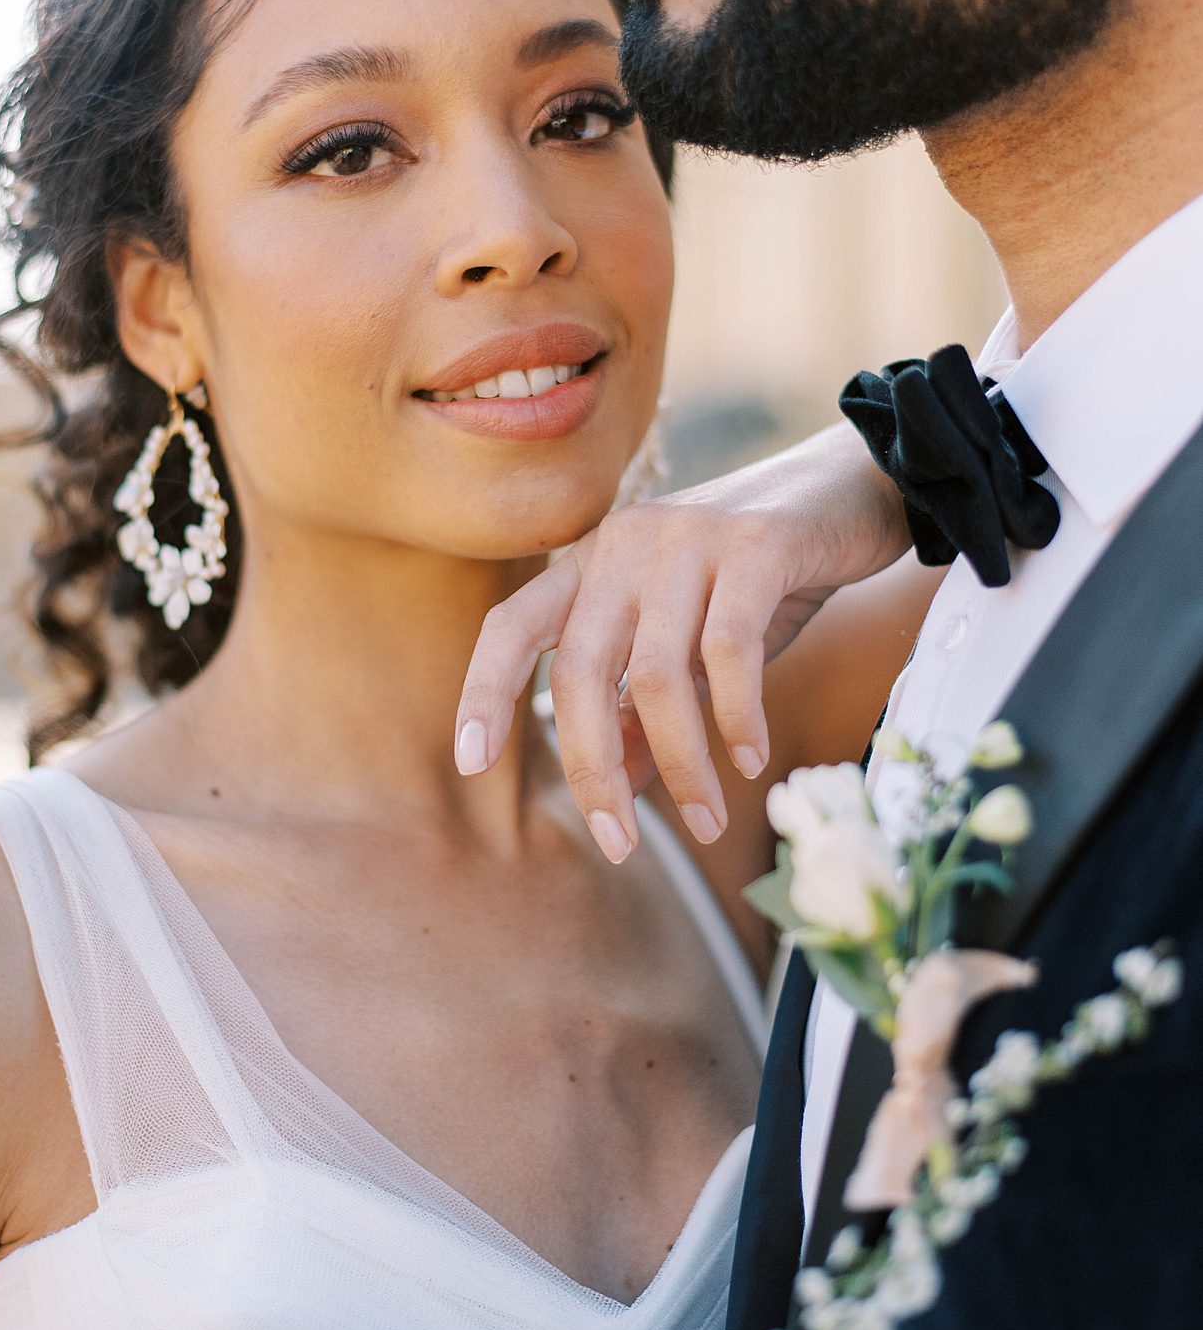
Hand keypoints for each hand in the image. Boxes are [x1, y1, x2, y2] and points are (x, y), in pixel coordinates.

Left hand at [454, 422, 908, 859]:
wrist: (856, 487)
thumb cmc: (766, 576)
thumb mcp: (696, 645)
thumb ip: (649, 707)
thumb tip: (619, 786)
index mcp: (594, 563)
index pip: (511, 625)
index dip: (482, 692)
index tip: (471, 764)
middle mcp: (626, 544)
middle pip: (578, 669)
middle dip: (592, 768)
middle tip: (618, 842)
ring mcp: (687, 538)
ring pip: (657, 673)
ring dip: (681, 762)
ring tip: (708, 819)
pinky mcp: (756, 545)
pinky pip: (731, 649)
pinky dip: (738, 716)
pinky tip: (752, 760)